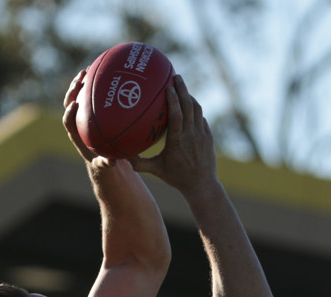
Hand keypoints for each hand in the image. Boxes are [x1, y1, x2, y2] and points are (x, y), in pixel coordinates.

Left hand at [62, 70, 115, 168]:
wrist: (102, 159)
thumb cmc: (102, 163)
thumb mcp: (104, 166)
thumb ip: (105, 164)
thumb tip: (112, 162)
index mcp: (76, 134)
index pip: (67, 121)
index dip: (69, 113)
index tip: (75, 105)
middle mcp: (76, 122)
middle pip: (69, 104)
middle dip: (72, 92)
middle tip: (79, 81)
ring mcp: (83, 114)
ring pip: (77, 96)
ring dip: (80, 83)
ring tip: (86, 70)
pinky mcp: (90, 110)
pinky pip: (90, 95)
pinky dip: (94, 85)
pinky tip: (103, 73)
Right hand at [129, 76, 216, 197]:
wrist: (201, 186)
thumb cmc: (177, 178)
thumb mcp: (157, 170)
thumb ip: (139, 163)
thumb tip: (122, 156)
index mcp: (178, 142)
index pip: (177, 115)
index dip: (174, 99)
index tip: (168, 87)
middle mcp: (192, 135)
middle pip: (189, 106)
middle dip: (183, 89)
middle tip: (176, 76)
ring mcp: (202, 135)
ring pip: (197, 109)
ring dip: (190, 96)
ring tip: (182, 88)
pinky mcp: (209, 137)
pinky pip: (202, 118)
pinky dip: (195, 110)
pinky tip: (189, 106)